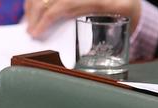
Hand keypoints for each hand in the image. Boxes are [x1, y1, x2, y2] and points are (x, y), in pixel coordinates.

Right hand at [24, 0, 140, 38]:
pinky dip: (36, 0)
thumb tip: (70, 53)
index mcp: (102, 0)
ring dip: (33, 5)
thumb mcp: (121, 24)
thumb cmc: (126, 12)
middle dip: (35, 14)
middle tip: (31, 32)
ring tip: (31, 23)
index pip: (66, 4)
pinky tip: (34, 10)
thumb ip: (99, 36)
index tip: (36, 34)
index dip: (47, 18)